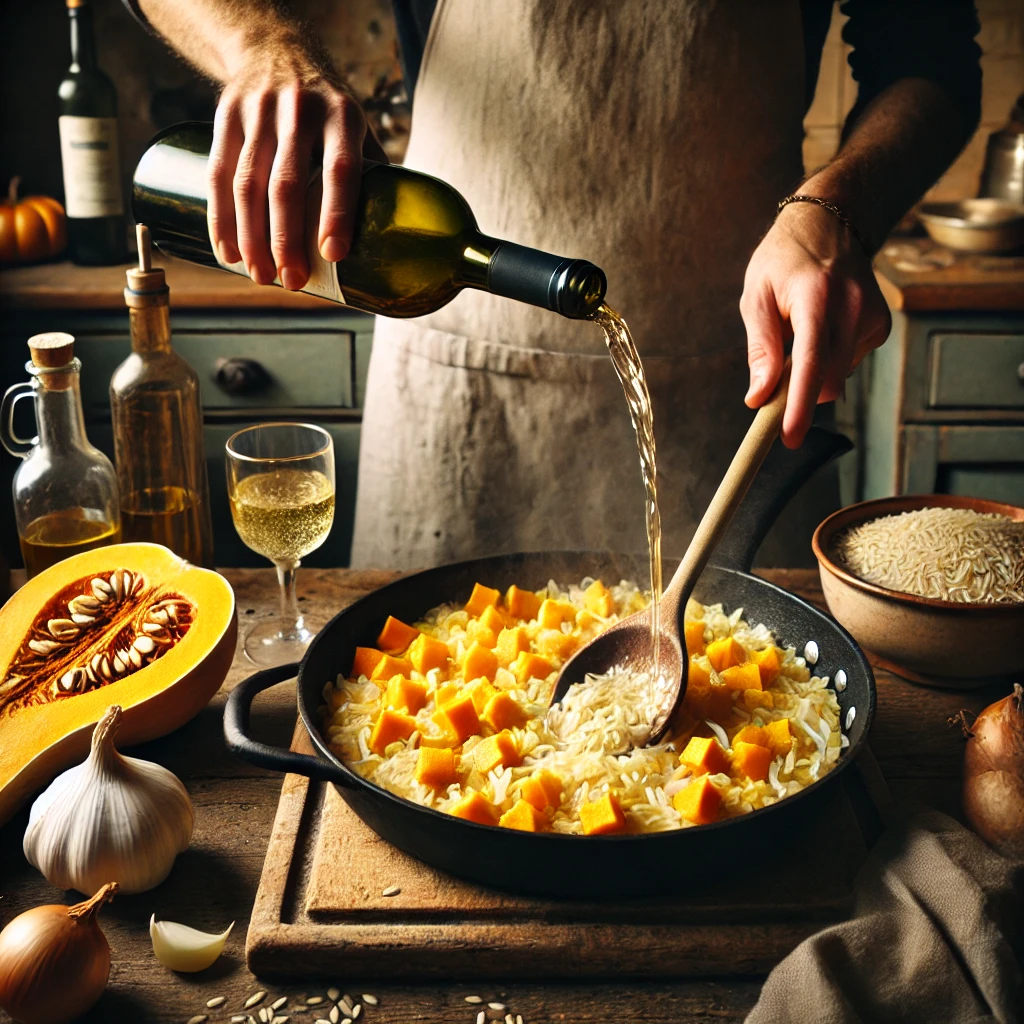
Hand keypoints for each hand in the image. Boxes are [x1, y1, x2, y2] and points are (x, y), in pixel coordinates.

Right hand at [208, 46, 386, 289]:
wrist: (274, 49)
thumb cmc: (327, 107)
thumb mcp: (357, 126)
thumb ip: (372, 172)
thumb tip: (395, 233)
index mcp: (342, 116)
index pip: (340, 169)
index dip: (337, 214)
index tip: (333, 255)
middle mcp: (300, 110)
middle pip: (287, 183)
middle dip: (287, 239)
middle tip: (292, 282)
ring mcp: (258, 112)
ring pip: (248, 183)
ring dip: (252, 237)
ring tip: (261, 276)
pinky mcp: (225, 116)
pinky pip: (217, 173)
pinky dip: (220, 218)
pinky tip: (229, 252)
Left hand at [740, 201, 890, 447]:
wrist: (829, 223)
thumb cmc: (783, 260)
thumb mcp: (756, 296)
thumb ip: (760, 348)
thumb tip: (759, 398)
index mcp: (817, 296)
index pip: (811, 362)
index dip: (800, 405)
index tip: (789, 437)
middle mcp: (853, 306)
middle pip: (827, 380)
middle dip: (798, 394)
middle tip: (772, 383)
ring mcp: (872, 316)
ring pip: (837, 377)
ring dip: (812, 374)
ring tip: (797, 334)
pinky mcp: (880, 325)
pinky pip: (848, 364)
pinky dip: (829, 361)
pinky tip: (822, 330)